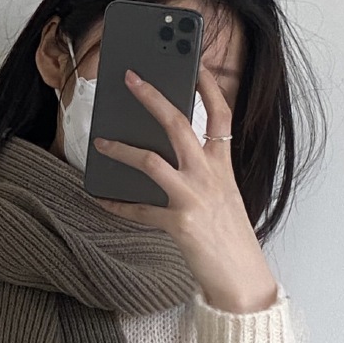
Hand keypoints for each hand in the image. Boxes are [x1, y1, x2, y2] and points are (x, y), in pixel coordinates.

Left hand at [92, 65, 277, 313]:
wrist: (243, 278)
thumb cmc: (230, 237)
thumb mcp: (224, 196)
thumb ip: (202, 174)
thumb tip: (166, 156)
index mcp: (223, 166)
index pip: (221, 116)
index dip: (209, 87)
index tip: (195, 64)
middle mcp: (209, 176)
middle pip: (179, 124)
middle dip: (153, 97)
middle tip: (131, 78)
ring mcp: (193, 198)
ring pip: (151, 161)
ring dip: (122, 149)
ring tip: (101, 141)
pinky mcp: (178, 223)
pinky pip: (139, 210)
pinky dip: (117, 205)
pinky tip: (100, 199)